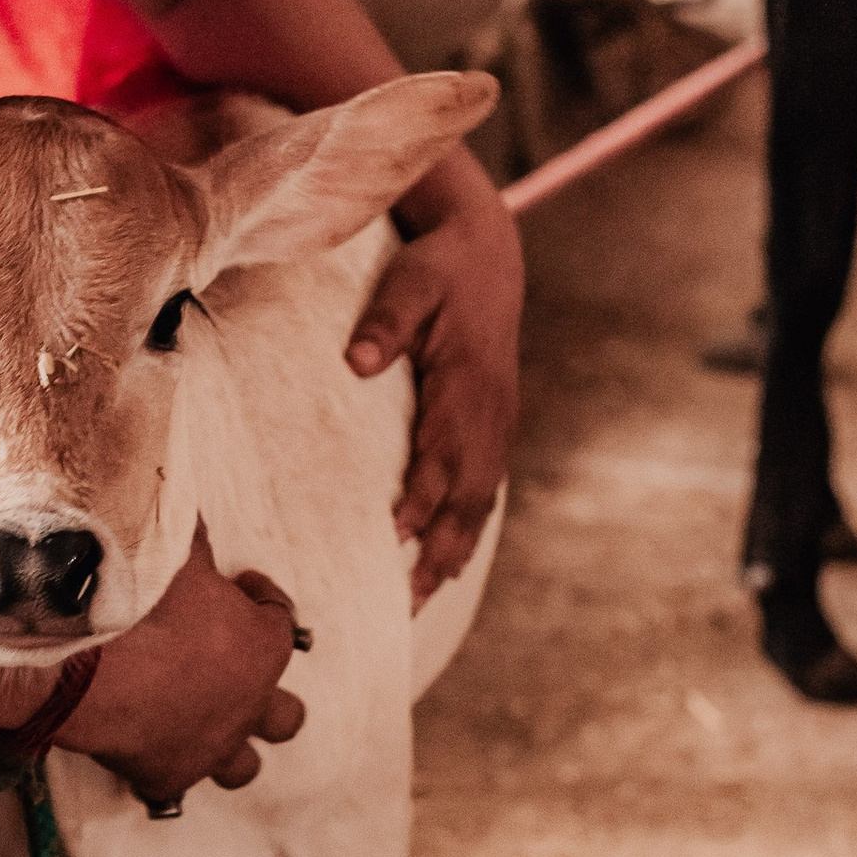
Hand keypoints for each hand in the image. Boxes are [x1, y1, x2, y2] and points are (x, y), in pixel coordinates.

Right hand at [58, 524, 304, 805]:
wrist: (90, 666)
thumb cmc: (142, 605)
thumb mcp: (175, 552)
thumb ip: (188, 537)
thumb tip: (186, 513)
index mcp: (263, 646)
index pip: (282, 619)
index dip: (263, 599)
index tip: (242, 585)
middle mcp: (249, 705)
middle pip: (285, 715)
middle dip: (269, 697)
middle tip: (240, 674)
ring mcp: (211, 746)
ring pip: (244, 765)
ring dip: (232, 747)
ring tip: (208, 728)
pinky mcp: (167, 776)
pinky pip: (172, 789)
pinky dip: (163, 773)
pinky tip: (148, 756)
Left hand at [349, 187, 521, 603]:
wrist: (488, 254)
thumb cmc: (440, 267)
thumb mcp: (411, 280)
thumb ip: (385, 321)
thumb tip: (358, 362)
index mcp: (468, 384)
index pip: (444, 452)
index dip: (422, 495)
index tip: (395, 534)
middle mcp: (490, 414)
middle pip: (468, 496)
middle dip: (439, 550)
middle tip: (406, 601)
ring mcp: (497, 425)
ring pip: (479, 503)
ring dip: (453, 553)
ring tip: (420, 601)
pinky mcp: (494, 428)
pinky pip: (484, 491)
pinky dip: (465, 531)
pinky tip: (444, 562)